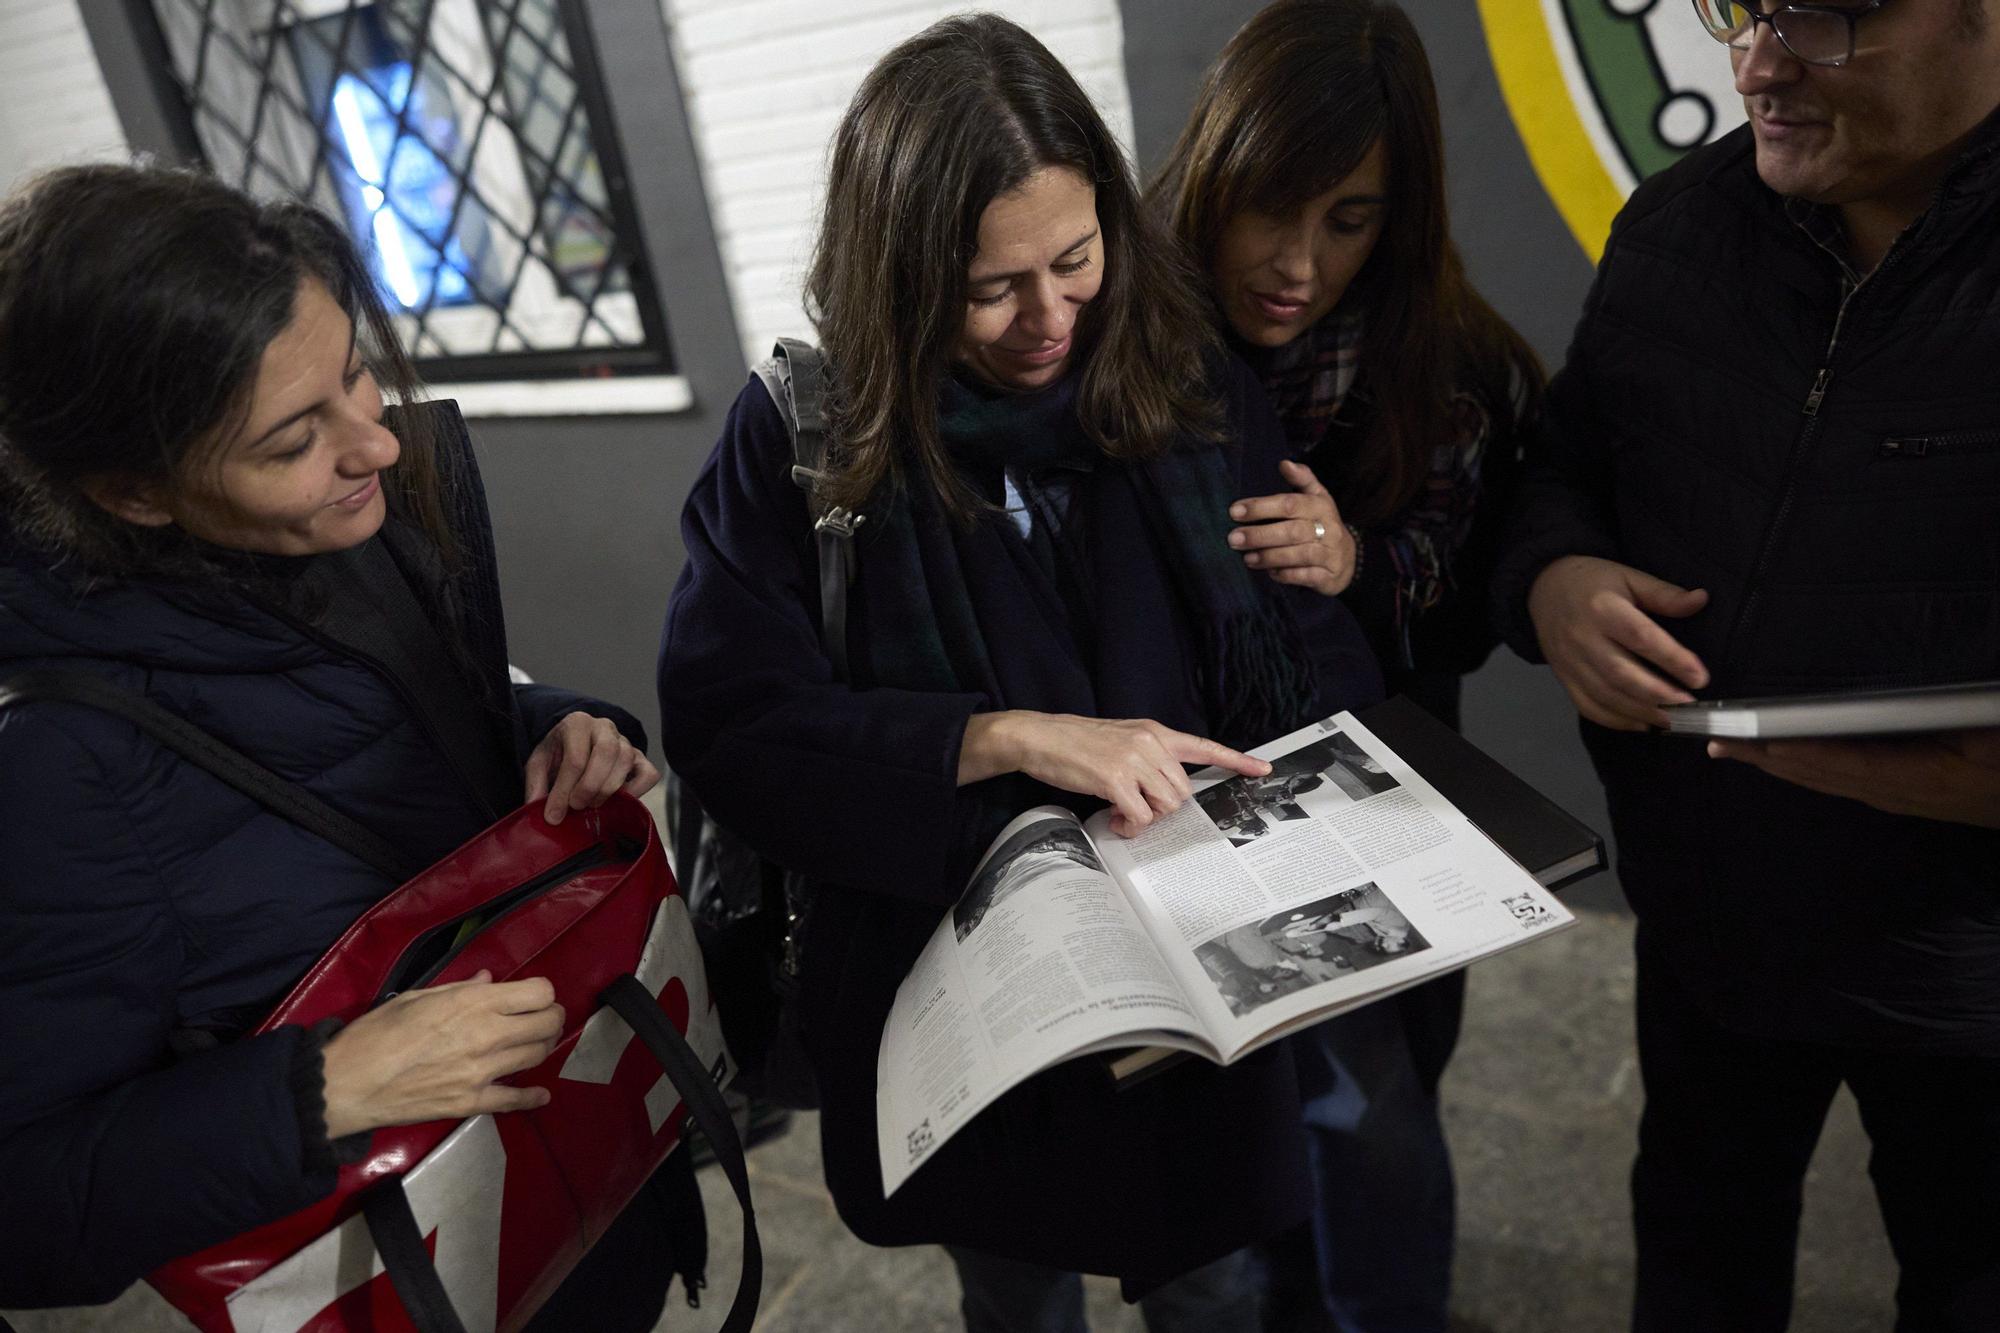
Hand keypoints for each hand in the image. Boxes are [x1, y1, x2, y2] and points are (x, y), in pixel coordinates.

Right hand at [320, 971, 563, 1138]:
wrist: (348, 1084)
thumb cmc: (376, 1033)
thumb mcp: (417, 998)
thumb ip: (460, 989)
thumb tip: (490, 981)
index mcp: (473, 1003)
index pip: (538, 993)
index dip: (540, 992)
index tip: (532, 996)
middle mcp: (487, 1034)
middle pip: (546, 1023)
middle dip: (551, 1017)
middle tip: (543, 1018)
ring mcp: (482, 1072)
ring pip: (536, 1056)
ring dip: (543, 1046)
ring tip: (536, 1043)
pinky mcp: (471, 1103)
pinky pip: (514, 1100)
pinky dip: (533, 1097)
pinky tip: (541, 1095)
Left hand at [524, 712, 659, 824]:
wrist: (574, 745)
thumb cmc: (558, 754)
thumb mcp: (539, 764)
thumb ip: (536, 785)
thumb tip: (537, 808)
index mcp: (577, 723)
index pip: (575, 757)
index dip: (564, 790)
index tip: (554, 814)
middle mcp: (604, 727)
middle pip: (606, 753)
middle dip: (590, 786)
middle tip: (577, 806)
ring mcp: (625, 741)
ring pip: (627, 761)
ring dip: (609, 789)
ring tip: (591, 804)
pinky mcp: (640, 758)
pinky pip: (649, 774)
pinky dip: (637, 791)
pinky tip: (618, 800)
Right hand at [959, 712, 1270, 836]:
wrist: (1041, 736)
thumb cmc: (1078, 743)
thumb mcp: (1121, 740)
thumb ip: (1147, 758)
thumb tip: (1162, 791)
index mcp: (1155, 732)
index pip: (1204, 746)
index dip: (1237, 760)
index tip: (1263, 769)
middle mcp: (1150, 743)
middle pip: (1182, 792)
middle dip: (1163, 809)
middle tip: (1137, 810)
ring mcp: (1134, 760)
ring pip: (1166, 806)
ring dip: (1146, 819)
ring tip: (1122, 814)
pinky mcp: (1115, 779)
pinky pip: (1140, 816)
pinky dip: (1130, 826)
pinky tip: (1114, 818)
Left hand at [1228, 460, 1356, 594]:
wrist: (1348, 558)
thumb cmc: (1323, 523)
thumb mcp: (1317, 498)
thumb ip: (1302, 479)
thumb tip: (1284, 463)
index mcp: (1321, 507)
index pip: (1290, 504)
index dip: (1261, 507)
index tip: (1234, 511)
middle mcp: (1328, 529)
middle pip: (1292, 531)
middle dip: (1260, 535)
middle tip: (1234, 539)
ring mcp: (1330, 554)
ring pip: (1299, 555)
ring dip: (1270, 557)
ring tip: (1247, 558)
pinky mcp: (1328, 576)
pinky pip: (1306, 576)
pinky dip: (1286, 575)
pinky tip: (1270, 573)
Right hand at [1527, 555, 1709, 729]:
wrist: (1543, 588)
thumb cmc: (1592, 581)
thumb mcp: (1629, 577)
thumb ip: (1663, 594)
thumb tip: (1701, 600)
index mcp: (1603, 608)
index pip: (1640, 637)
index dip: (1672, 659)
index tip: (1699, 677)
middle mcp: (1583, 638)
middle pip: (1620, 673)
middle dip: (1657, 693)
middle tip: (1688, 705)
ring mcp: (1570, 661)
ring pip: (1605, 695)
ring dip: (1640, 711)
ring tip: (1671, 719)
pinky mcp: (1564, 678)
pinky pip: (1588, 706)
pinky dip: (1615, 720)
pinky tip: (1641, 723)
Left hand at [1707, 728, 1999, 827]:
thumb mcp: (1985, 732)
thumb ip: (1943, 717)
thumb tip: (1905, 700)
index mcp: (1918, 775)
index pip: (1843, 761)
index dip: (1798, 749)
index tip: (1757, 738)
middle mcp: (1897, 792)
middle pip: (1818, 774)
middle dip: (1765, 759)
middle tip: (1715, 743)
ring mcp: (1898, 799)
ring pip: (1824, 782)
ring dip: (1776, 766)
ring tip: (1731, 751)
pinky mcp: (1902, 797)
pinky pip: (1840, 783)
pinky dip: (1804, 771)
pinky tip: (1783, 763)